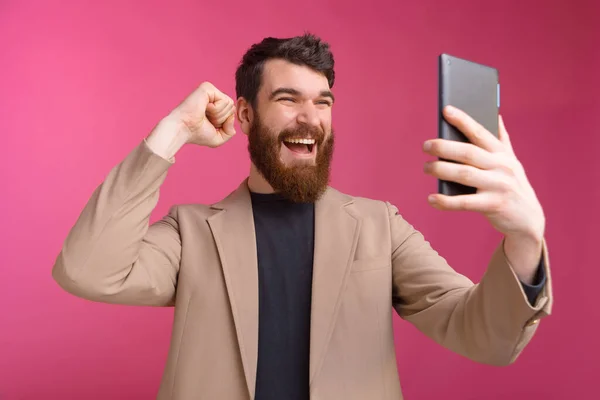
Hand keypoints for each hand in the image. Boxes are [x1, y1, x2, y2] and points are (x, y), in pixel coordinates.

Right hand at [171, 81, 235, 147]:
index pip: (232, 112)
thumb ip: (231, 131)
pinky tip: (204, 109)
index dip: (224, 123)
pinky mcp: (208, 87)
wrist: (183, 129)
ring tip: (204, 114)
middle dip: (221, 119)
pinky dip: (216, 109)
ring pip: (229, 104)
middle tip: (206, 119)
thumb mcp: (219, 137)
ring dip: (218, 115)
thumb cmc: (196, 134)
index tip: (209, 124)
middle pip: (232, 108)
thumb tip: (232, 117)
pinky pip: (224, 100)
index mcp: (214, 105)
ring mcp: (210, 90)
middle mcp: (212, 96)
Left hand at [422, 105, 544, 241]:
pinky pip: (465, 202)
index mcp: (503, 154)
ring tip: (426, 168)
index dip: (463, 120)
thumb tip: (495, 115)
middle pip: (468, 152)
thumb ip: (502, 140)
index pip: (480, 132)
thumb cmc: (512, 186)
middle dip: (444, 147)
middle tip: (426, 145)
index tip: (446, 110)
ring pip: (464, 174)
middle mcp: (502, 167)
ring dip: (441, 170)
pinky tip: (432, 199)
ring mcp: (499, 186)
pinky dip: (446, 201)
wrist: (529, 220)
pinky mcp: (494, 205)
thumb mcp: (511, 162)